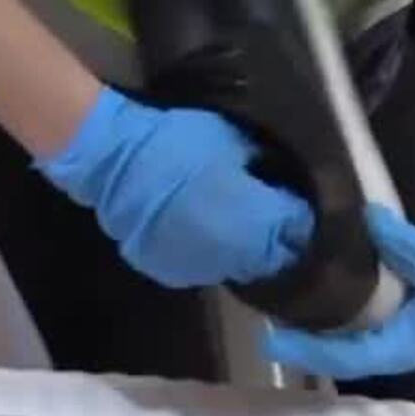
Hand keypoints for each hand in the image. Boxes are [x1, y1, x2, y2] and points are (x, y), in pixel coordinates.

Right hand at [36, 87, 313, 288]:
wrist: (114, 160)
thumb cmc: (180, 142)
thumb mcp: (235, 141)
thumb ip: (264, 166)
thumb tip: (279, 178)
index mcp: (259, 221)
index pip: (298, 231)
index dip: (300, 219)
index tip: (296, 204)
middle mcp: (237, 256)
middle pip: (273, 259)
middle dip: (277, 241)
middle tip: (273, 219)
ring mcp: (202, 270)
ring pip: (239, 268)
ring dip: (244, 251)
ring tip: (239, 226)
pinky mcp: (171, 274)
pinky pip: (204, 267)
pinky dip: (211, 254)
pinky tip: (206, 233)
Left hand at [263, 205, 414, 379]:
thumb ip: (405, 244)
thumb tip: (368, 220)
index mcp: (408, 344)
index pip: (349, 356)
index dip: (310, 350)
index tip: (273, 340)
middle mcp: (400, 354)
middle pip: (343, 359)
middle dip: (307, 346)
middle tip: (269, 329)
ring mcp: (401, 347)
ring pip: (351, 351)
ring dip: (320, 340)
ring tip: (286, 319)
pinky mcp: (403, 335)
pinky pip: (362, 338)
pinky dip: (337, 329)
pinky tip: (319, 311)